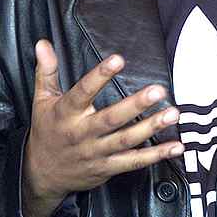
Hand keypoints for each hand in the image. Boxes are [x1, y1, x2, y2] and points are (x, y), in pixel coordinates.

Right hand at [22, 40, 183, 216]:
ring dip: (151, 127)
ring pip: (126, 140)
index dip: (100, 75)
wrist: (42, 172)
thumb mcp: (41, 99)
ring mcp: (96, 152)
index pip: (83, 91)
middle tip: (157, 90)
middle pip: (111, 118)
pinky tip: (175, 146)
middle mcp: (82, 133)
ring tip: (172, 113)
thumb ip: (46, 70)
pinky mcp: (108, 167)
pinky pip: (134, 162)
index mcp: (66, 113)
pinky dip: (156, 155)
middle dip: (136, 104)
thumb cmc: (46, 130)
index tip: (118, 60)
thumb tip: (43, 44)